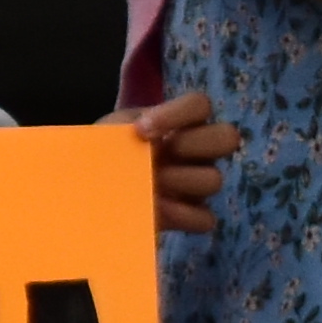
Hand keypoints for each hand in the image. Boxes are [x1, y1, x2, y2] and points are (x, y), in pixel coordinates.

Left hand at [120, 87, 238, 238]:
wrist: (94, 185)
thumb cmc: (108, 150)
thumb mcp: (110, 131)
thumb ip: (125, 127)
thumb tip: (136, 139)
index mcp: (181, 122)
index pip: (200, 104)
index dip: (175, 114)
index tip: (139, 130)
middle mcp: (199, 150)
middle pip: (227, 137)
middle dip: (190, 145)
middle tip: (155, 155)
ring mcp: (200, 182)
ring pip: (214, 179)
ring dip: (180, 181)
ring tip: (149, 185)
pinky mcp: (193, 214)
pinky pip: (204, 218)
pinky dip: (180, 215)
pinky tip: (155, 210)